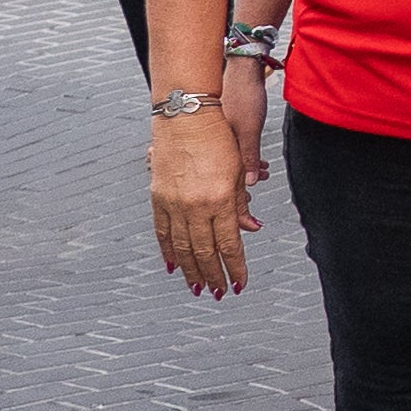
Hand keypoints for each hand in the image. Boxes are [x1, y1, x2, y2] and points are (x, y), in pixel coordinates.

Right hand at [150, 93, 264, 294]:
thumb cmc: (218, 138)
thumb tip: (252, 229)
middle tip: (219, 293)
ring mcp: (174, 203)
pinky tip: (174, 266)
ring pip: (182, 247)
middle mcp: (195, 206)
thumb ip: (241, 203)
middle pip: (205, 251)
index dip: (235, 268)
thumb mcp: (236, 170)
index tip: (240, 284)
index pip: (230, 244)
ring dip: (192, 271)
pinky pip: (162, 232)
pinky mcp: (158, 198)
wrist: (186, 116)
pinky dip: (168, 251)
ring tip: (198, 288)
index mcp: (220, 199)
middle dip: (213, 275)